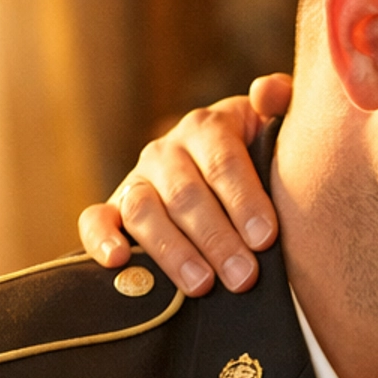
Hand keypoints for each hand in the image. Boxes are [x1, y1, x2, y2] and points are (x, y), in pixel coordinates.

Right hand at [78, 73, 290, 294]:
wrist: (232, 184)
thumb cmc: (265, 163)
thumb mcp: (277, 132)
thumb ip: (281, 106)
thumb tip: (266, 91)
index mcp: (209, 128)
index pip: (223, 162)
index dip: (244, 200)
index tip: (266, 238)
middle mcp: (168, 152)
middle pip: (186, 194)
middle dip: (217, 239)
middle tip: (244, 277)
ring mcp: (138, 180)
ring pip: (144, 211)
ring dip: (173, 251)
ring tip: (203, 285)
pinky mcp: (114, 210)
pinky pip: (96, 220)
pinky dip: (101, 239)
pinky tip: (118, 261)